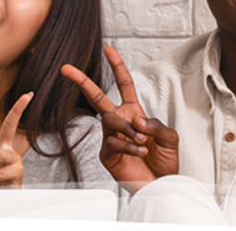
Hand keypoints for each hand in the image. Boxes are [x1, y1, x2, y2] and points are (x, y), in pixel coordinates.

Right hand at [60, 45, 179, 190]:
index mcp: (134, 112)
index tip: (109, 49)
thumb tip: (136, 119)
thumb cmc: (164, 162)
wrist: (161, 186)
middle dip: (82, 81)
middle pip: (97, 97)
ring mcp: (111, 138)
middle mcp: (120, 122)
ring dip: (128, 129)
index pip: (124, 85)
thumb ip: (156, 125)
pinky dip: (129, 145)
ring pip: (110, 120)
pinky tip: (140, 150)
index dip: (117, 66)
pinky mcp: (107, 155)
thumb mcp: (170, 138)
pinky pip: (113, 142)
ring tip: (143, 141)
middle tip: (66, 68)